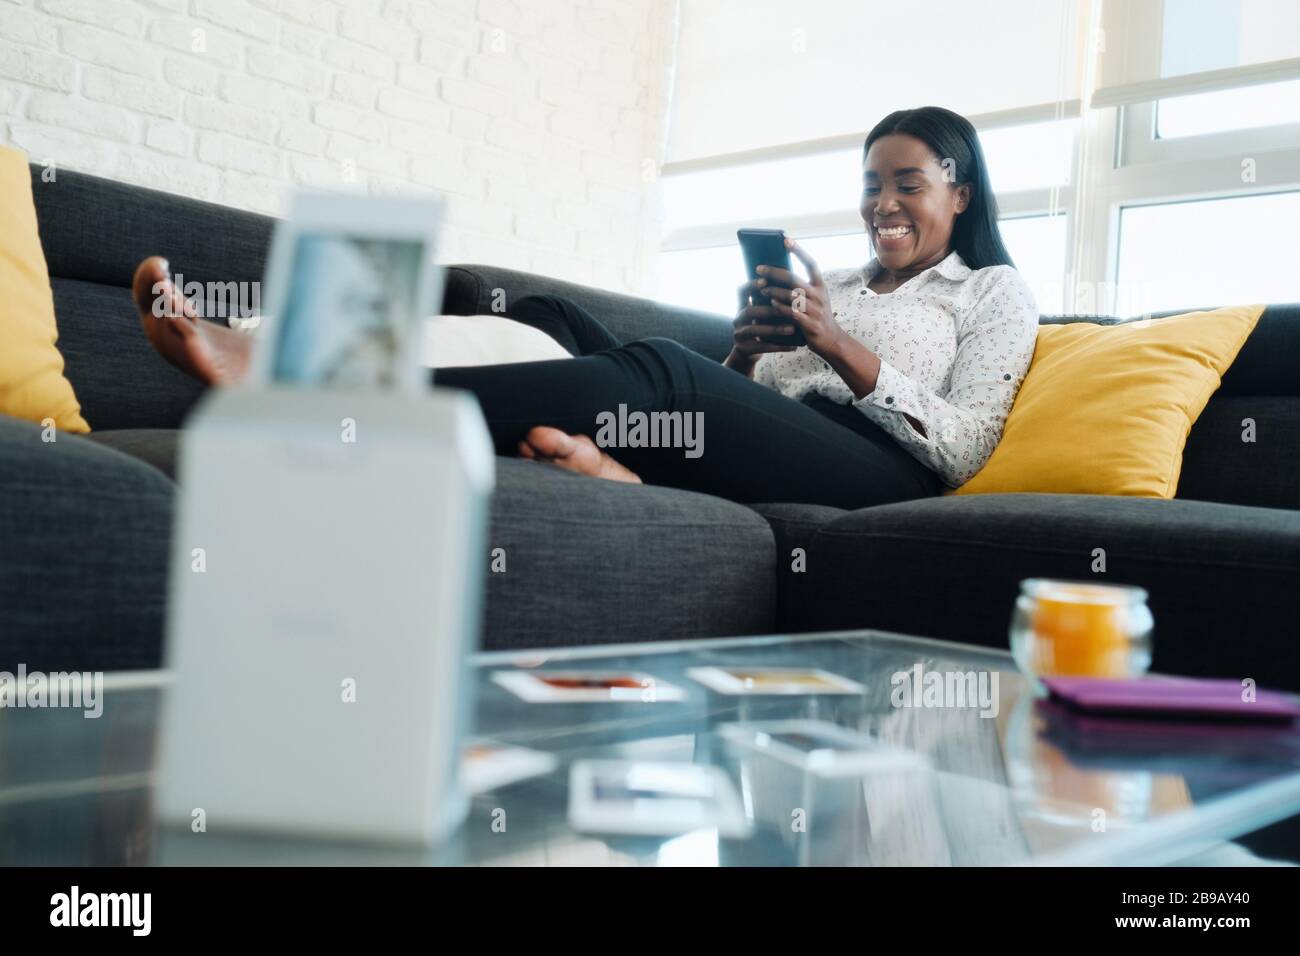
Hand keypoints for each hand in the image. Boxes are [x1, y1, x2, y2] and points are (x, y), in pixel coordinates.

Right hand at [724, 278, 800, 376]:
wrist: (746, 353)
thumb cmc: (759, 328)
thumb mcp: (757, 314)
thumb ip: (766, 302)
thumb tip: (790, 283)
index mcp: (741, 307)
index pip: (741, 291)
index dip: (751, 285)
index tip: (765, 281)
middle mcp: (738, 319)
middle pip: (750, 311)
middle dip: (769, 309)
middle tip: (787, 308)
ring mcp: (739, 335)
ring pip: (755, 330)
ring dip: (775, 329)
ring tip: (792, 329)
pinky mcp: (744, 348)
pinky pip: (763, 347)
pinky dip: (778, 346)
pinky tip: (793, 347)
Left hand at [755, 238, 844, 358]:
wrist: (831, 340)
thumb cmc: (817, 316)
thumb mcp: (814, 298)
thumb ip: (800, 288)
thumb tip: (777, 274)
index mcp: (820, 286)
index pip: (810, 263)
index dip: (798, 251)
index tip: (786, 239)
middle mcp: (818, 295)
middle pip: (793, 278)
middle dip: (774, 272)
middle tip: (759, 269)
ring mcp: (815, 310)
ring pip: (790, 295)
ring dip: (773, 291)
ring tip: (761, 289)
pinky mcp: (810, 324)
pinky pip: (792, 313)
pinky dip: (779, 307)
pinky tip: (770, 304)